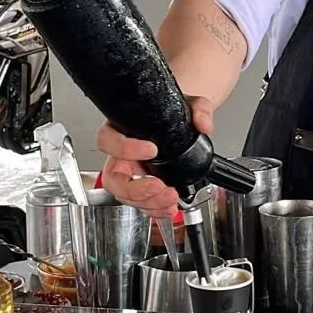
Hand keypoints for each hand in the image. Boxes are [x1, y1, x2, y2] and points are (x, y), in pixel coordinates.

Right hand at [97, 96, 214, 216]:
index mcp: (122, 129)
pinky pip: (141, 203)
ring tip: (170, 199)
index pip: (108, 139)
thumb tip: (204, 123)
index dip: (125, 148)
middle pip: (113, 177)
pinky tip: (168, 207)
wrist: (182, 122)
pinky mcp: (142, 187)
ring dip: (148, 202)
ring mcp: (131, 173)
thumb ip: (199, 109)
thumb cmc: (174, 112)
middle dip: (135, 188)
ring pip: (126, 195)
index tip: (151, 149)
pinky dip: (154, 208)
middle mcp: (121, 154)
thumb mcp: (189, 104)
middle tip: (158, 186)